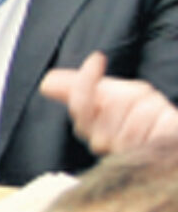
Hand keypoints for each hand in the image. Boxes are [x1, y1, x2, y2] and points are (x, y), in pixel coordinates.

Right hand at [39, 51, 177, 155]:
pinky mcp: (148, 153)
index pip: (79, 103)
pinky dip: (161, 115)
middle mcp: (101, 143)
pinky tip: (158, 122)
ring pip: (138, 112)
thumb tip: (47, 82)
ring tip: (150, 113)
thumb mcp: (107, 94)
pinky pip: (155, 122)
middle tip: (137, 100)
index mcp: (87, 126)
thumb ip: (78, 87)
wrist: (165, 135)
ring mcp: (124, 150)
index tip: (97, 58)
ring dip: (149, 104)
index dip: (86, 79)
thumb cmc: (136, 115)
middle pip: (115, 102)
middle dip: (131, 93)